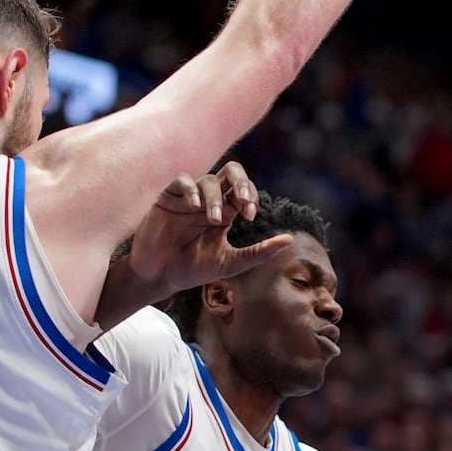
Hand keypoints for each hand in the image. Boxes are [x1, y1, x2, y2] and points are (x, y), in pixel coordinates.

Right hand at [124, 161, 292, 297]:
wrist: (160, 278)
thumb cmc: (194, 270)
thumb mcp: (231, 263)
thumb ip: (259, 252)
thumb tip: (290, 240)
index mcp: (226, 212)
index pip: (244, 191)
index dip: (250, 196)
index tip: (250, 215)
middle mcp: (209, 200)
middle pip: (231, 172)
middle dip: (241, 182)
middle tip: (244, 201)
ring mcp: (188, 198)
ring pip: (208, 180)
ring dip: (215, 198)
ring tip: (213, 219)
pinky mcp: (167, 199)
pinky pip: (182, 181)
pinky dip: (191, 189)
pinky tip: (196, 206)